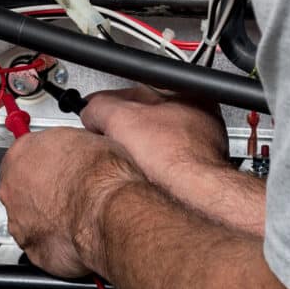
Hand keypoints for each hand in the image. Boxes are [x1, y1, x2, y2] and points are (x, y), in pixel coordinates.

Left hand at [0, 128, 146, 278]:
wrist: (110, 212)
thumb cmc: (101, 177)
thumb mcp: (83, 139)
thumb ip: (63, 146)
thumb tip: (71, 149)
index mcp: (20, 156)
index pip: (21, 156)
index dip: (41, 163)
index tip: (53, 166)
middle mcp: (11, 189)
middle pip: (19, 189)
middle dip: (39, 192)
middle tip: (67, 192)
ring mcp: (19, 221)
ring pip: (27, 219)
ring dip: (46, 218)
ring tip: (74, 215)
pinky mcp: (32, 249)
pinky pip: (40, 245)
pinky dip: (55, 242)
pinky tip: (74, 234)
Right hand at [81, 86, 264, 236]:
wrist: (192, 198)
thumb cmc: (173, 157)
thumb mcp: (120, 119)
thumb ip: (99, 106)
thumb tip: (89, 110)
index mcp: (189, 94)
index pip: (139, 90)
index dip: (110, 101)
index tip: (96, 113)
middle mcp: (201, 118)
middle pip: (147, 115)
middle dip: (122, 125)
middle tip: (106, 135)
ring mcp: (200, 146)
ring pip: (154, 140)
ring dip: (134, 147)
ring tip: (123, 157)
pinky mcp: (196, 171)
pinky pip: (161, 162)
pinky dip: (146, 165)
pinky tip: (139, 172)